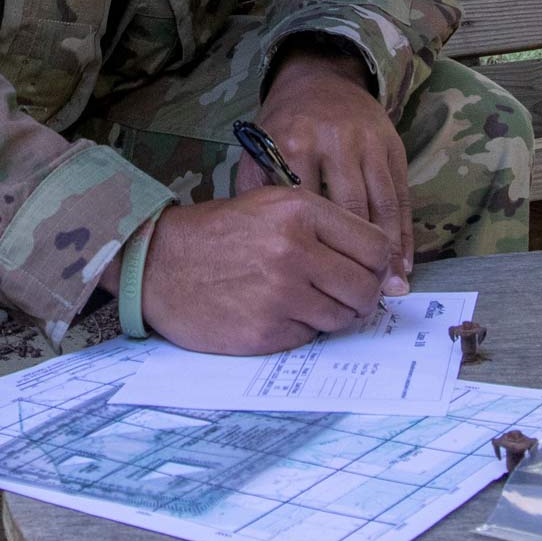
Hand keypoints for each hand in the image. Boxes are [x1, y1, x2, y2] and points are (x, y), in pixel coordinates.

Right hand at [136, 191, 394, 353]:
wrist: (157, 263)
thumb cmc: (218, 233)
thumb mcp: (270, 204)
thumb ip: (325, 226)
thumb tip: (384, 265)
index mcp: (300, 210)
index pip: (376, 245)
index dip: (377, 263)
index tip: (368, 271)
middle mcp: (295, 249)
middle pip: (367, 286)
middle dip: (361, 294)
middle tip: (342, 293)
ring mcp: (281, 293)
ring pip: (344, 316)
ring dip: (333, 314)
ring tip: (304, 301)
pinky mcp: (267, 330)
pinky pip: (311, 336)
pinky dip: (301, 328)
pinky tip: (275, 312)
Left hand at [242, 46, 413, 286]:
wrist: (320, 79)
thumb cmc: (284, 127)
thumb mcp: (259, 151)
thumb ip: (257, 194)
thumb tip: (260, 249)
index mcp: (294, 144)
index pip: (305, 208)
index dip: (312, 251)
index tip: (316, 287)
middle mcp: (334, 142)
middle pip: (349, 211)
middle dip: (356, 258)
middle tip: (362, 300)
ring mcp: (368, 143)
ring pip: (381, 205)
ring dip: (388, 252)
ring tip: (391, 289)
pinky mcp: (393, 146)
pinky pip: (401, 196)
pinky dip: (405, 232)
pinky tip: (404, 262)